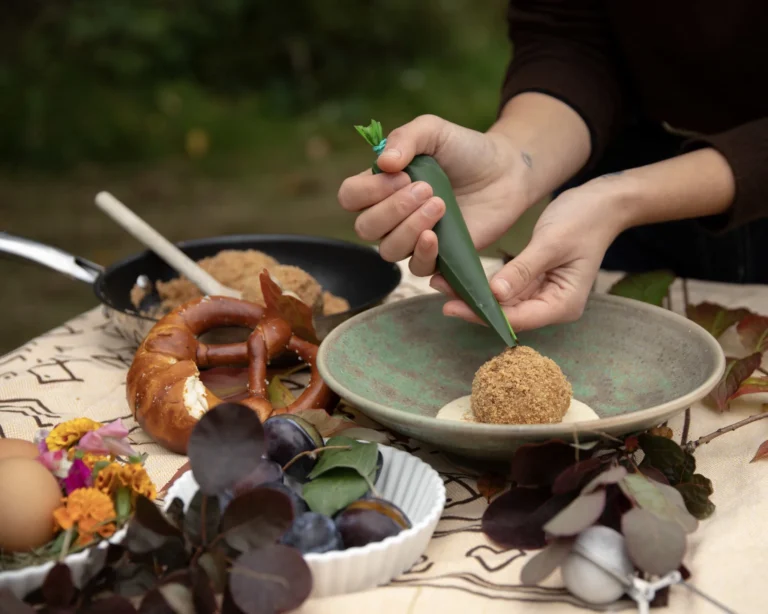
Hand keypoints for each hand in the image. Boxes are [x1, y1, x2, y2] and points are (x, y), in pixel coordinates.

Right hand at [337, 114, 532, 275]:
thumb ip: (405, 138)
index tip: (402, 174)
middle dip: (392, 209)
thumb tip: (383, 163)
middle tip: (426, 188)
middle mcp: (390, 215)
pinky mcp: (438, 257)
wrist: (506, 170)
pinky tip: (436, 236)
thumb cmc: (464, 149)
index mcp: (381, 185)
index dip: (369, 190)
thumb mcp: (433, 131)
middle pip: (365, 227)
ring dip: (409, 228)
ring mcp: (412, 238)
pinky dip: (422, 253)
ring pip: (388, 250)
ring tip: (440, 204)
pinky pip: (416, 268)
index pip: (350, 196)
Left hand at [432, 179, 630, 330]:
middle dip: (473, 305)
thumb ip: (523, 269)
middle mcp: (553, 305)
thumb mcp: (551, 243)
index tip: (452, 306)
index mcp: (563, 304)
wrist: (602, 203)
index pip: (518, 318)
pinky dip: (485, 283)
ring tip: (441, 282)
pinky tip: (461, 275)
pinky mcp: (535, 281)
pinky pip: (506, 288)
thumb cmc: (583, 220)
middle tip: (438, 291)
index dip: (483, 314)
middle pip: (507, 314)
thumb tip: (495, 294)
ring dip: (475, 294)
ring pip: (503, 302)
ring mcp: (543, 294)